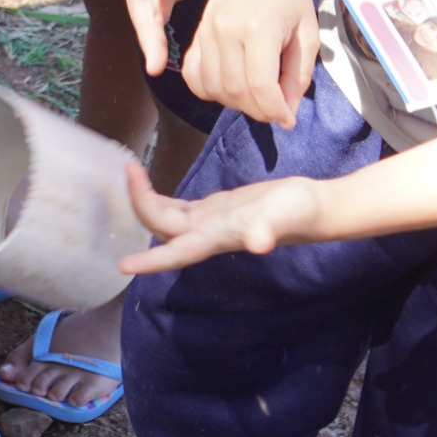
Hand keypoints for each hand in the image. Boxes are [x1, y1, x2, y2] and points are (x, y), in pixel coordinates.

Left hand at [119, 163, 323, 273]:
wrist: (313, 208)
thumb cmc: (298, 212)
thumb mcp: (281, 216)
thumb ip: (268, 229)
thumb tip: (257, 244)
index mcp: (217, 238)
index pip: (176, 253)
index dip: (150, 263)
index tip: (123, 266)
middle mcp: (208, 234)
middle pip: (162, 228)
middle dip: (140, 204)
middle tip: (128, 170)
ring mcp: (210, 222)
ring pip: (167, 218)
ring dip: (146, 200)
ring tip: (131, 171)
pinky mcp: (216, 210)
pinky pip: (179, 208)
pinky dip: (161, 198)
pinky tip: (150, 187)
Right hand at [181, 0, 318, 127]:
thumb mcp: (308, 34)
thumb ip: (298, 75)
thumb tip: (286, 111)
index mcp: (259, 28)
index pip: (260, 84)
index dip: (275, 110)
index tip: (289, 119)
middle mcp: (226, 31)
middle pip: (235, 90)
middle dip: (258, 111)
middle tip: (277, 111)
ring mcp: (206, 32)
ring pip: (212, 88)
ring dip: (236, 104)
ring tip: (257, 99)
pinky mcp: (197, 34)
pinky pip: (193, 75)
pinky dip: (209, 91)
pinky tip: (229, 88)